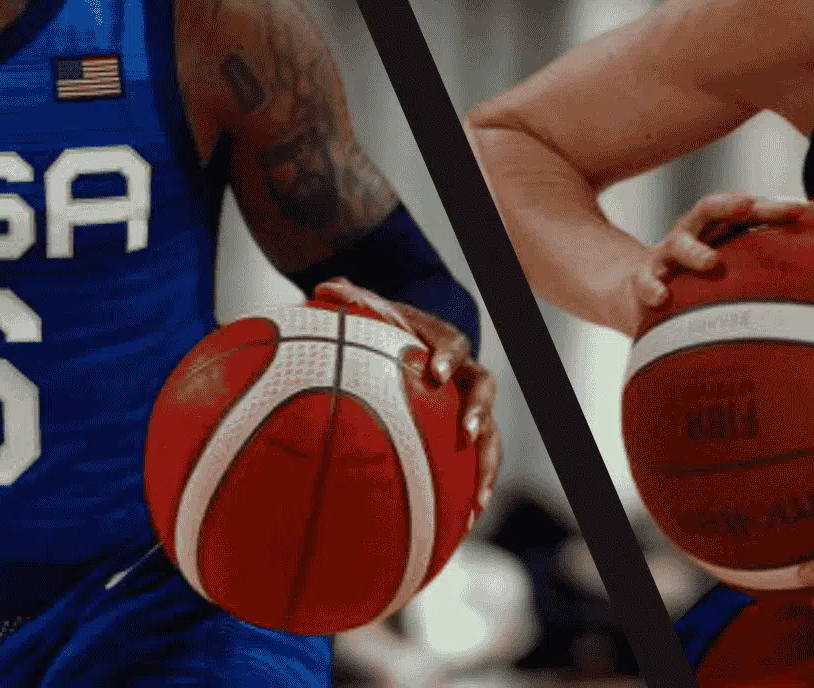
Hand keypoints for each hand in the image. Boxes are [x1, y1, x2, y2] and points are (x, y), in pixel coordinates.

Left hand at [314, 279, 501, 527]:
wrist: (408, 342)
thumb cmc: (385, 329)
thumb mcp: (369, 311)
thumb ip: (352, 301)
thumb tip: (324, 285)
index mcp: (442, 343)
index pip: (453, 344)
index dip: (448, 357)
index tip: (436, 374)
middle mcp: (462, 375)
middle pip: (484, 390)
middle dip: (480, 412)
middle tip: (468, 432)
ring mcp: (465, 408)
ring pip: (489, 437)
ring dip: (486, 466)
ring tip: (478, 501)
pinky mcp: (460, 437)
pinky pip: (472, 465)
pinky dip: (469, 493)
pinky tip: (461, 528)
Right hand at [615, 193, 813, 336]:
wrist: (643, 290)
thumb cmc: (702, 276)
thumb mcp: (735, 264)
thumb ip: (773, 259)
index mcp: (720, 227)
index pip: (751, 209)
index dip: (779, 207)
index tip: (810, 211)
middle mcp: (694, 233)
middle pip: (712, 210)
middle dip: (732, 205)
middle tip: (751, 206)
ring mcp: (667, 256)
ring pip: (679, 244)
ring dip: (695, 251)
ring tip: (711, 262)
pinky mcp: (643, 280)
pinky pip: (645, 282)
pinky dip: (652, 287)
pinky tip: (661, 297)